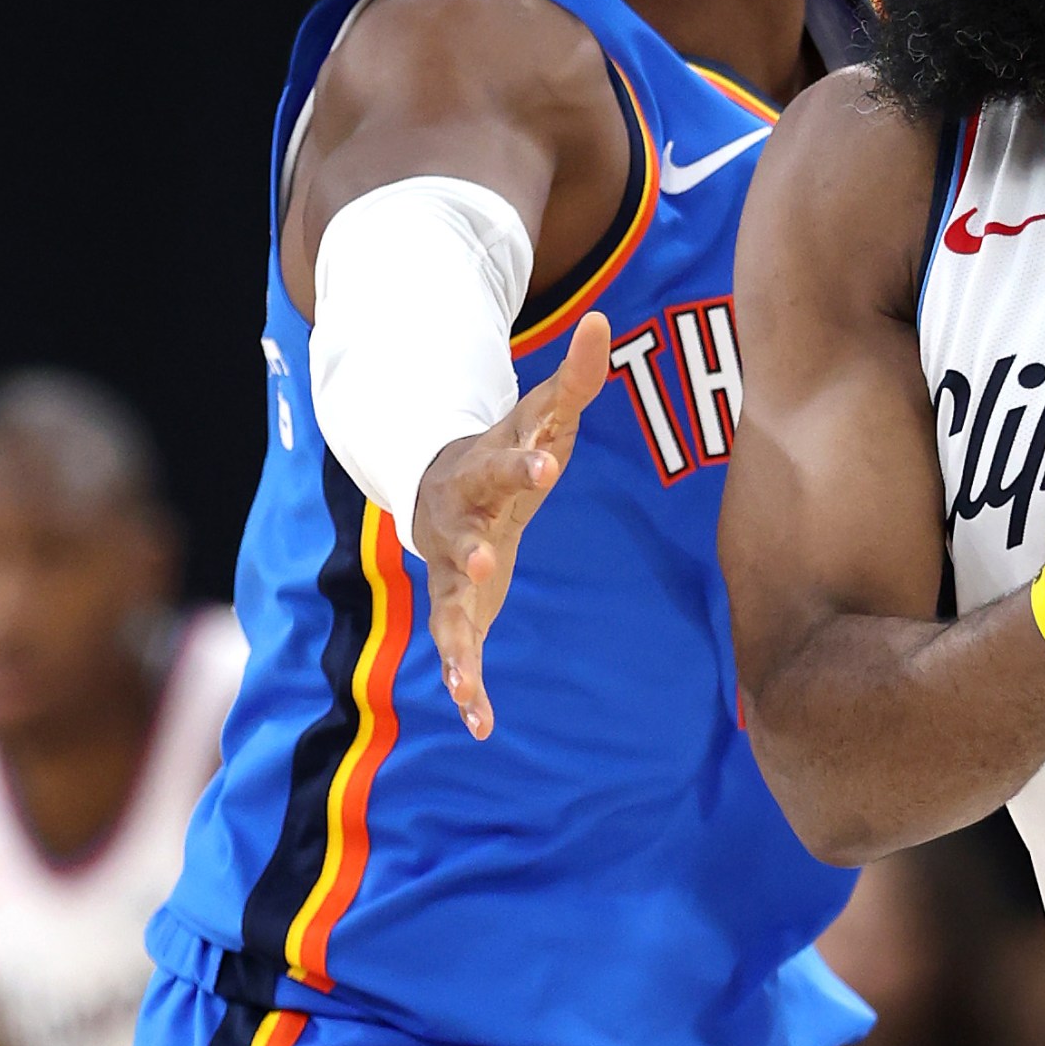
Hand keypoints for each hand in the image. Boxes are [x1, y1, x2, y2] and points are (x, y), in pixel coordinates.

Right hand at [412, 311, 610, 738]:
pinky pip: (455, 651)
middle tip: (482, 568)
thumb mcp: (540, 415)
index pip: (507, 461)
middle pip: (459, 536)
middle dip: (467, 552)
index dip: (526, 463)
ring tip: (463, 683)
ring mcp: (447, 568)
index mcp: (485, 470)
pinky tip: (482, 725)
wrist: (443, 487)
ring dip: (454, 642)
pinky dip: (467, 687)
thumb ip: (575, 377)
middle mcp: (456, 521)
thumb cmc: (508, 448)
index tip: (550, 465)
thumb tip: (601, 320)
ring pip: (444, 608)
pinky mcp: (453, 608)